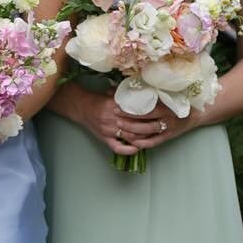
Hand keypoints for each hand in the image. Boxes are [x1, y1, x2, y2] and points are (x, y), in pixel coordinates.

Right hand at [68, 87, 189, 155]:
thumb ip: (128, 96)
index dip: (150, 114)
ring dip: (142, 139)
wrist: (81, 107)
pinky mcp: (104, 138)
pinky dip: (128, 150)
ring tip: (152, 137)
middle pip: (136, 126)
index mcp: (116, 106)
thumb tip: (146, 92)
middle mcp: (112, 119)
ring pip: (130, 137)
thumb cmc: (99, 100)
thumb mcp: (113, 95)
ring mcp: (108, 130)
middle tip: (160, 127)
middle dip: (149, 128)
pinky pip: (117, 148)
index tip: (160, 114)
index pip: (137, 112)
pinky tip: (136, 149)